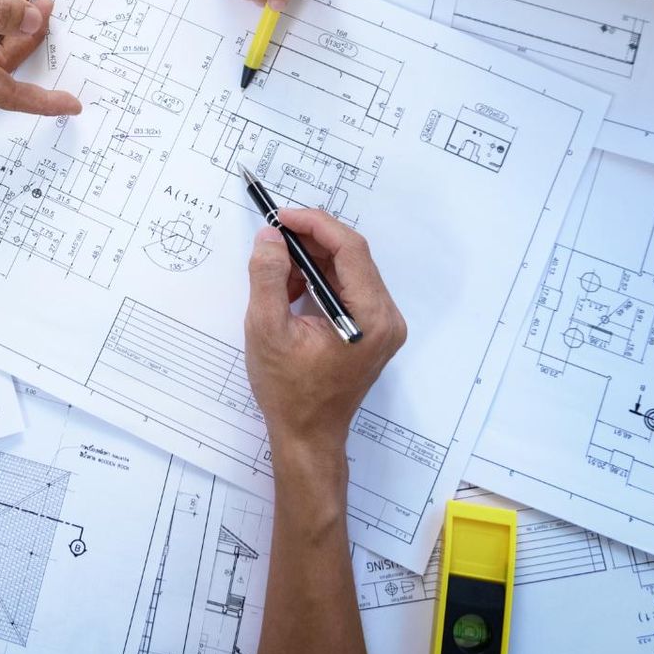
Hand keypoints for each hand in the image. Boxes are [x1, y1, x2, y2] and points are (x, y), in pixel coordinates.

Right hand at [244, 209, 406, 468]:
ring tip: (276, 273)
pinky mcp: (372, 330)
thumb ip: (268, 278)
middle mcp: (386, 317)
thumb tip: (271, 237)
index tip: (281, 217)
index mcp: (371, 318)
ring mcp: (382, 325)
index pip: (350, 250)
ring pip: (348, 270)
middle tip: (273, 237)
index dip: (315, 225)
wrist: (308, 436)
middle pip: (352, 256)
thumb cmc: (288, 392)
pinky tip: (290, 292)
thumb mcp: (267, 330)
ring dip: (312, 261)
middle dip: (310, 241)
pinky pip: (347, 288)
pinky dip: (318, 280)